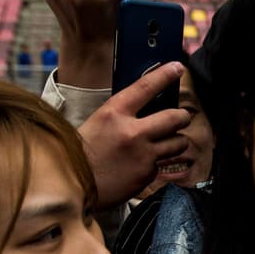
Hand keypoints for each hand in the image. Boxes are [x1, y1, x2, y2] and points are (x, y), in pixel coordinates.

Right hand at [78, 62, 189, 207]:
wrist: (72, 186)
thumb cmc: (82, 153)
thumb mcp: (97, 123)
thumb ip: (121, 113)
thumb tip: (147, 105)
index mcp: (114, 113)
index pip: (146, 86)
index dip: (165, 74)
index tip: (178, 67)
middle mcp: (132, 132)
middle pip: (175, 117)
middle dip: (182, 116)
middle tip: (180, 117)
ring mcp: (143, 154)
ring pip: (178, 143)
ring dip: (175, 141)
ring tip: (165, 142)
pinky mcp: (147, 174)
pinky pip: (162, 164)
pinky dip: (156, 163)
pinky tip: (140, 164)